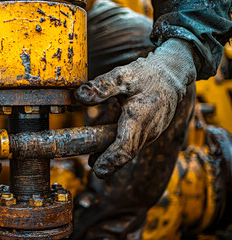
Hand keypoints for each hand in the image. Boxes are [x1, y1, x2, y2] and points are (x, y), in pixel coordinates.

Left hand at [75, 39, 196, 178]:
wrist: (173, 74)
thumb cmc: (148, 74)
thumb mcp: (123, 75)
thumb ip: (101, 87)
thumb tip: (79, 95)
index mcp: (140, 118)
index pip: (126, 147)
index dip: (111, 160)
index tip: (98, 171)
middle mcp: (147, 130)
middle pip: (127, 152)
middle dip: (110, 162)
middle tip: (94, 171)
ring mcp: (149, 132)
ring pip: (129, 148)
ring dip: (113, 155)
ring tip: (93, 161)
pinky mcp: (148, 130)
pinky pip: (132, 141)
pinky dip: (118, 146)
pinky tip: (101, 150)